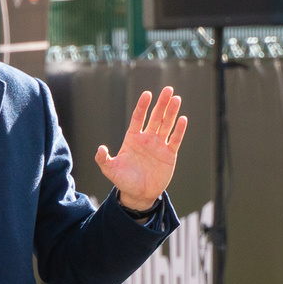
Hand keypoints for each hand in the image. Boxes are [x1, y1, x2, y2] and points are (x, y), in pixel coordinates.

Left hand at [95, 86, 186, 210]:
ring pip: (166, 125)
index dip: (142, 106)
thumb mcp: (110, 170)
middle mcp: (147, 139)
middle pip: (155, 117)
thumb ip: (103, 159)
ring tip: (176, 98)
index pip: (138, 117)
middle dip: (161, 103)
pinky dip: (179, 130)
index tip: (147, 94)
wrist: (138, 194)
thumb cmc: (123, 180)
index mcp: (132, 139)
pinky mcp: (169, 154)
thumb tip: (100, 148)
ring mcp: (159, 145)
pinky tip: (182, 118)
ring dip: (171, 112)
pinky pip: (175, 139)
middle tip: (168, 89)